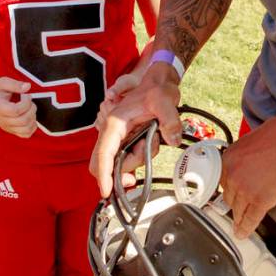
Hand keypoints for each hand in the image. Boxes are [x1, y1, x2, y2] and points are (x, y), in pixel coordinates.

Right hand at [0, 77, 36, 137]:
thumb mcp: (2, 82)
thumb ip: (15, 84)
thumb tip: (28, 87)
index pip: (15, 111)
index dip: (25, 102)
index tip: (25, 95)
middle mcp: (3, 121)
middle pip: (23, 121)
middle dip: (31, 109)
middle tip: (28, 100)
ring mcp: (8, 127)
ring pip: (26, 129)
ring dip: (33, 117)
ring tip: (29, 108)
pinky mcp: (12, 130)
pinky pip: (26, 134)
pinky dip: (32, 126)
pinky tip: (29, 116)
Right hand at [90, 63, 181, 196]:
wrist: (158, 84)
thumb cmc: (157, 89)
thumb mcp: (165, 101)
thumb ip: (169, 120)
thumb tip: (172, 139)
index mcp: (115, 123)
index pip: (103, 154)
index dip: (103, 174)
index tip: (106, 191)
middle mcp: (112, 132)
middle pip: (106, 164)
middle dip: (123, 171)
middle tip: (141, 162)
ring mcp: (117, 138)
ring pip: (120, 163)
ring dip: (139, 158)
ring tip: (153, 136)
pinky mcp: (125, 141)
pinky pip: (127, 158)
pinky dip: (139, 157)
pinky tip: (150, 142)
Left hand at [220, 111, 275, 239]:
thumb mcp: (250, 141)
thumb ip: (243, 156)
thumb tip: (246, 164)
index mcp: (228, 158)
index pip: (224, 180)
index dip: (230, 187)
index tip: (232, 193)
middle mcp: (232, 175)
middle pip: (229, 196)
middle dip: (234, 201)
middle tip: (238, 207)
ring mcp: (245, 190)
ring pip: (237, 209)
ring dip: (238, 216)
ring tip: (239, 224)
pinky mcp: (260, 201)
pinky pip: (250, 219)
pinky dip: (245, 228)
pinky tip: (242, 233)